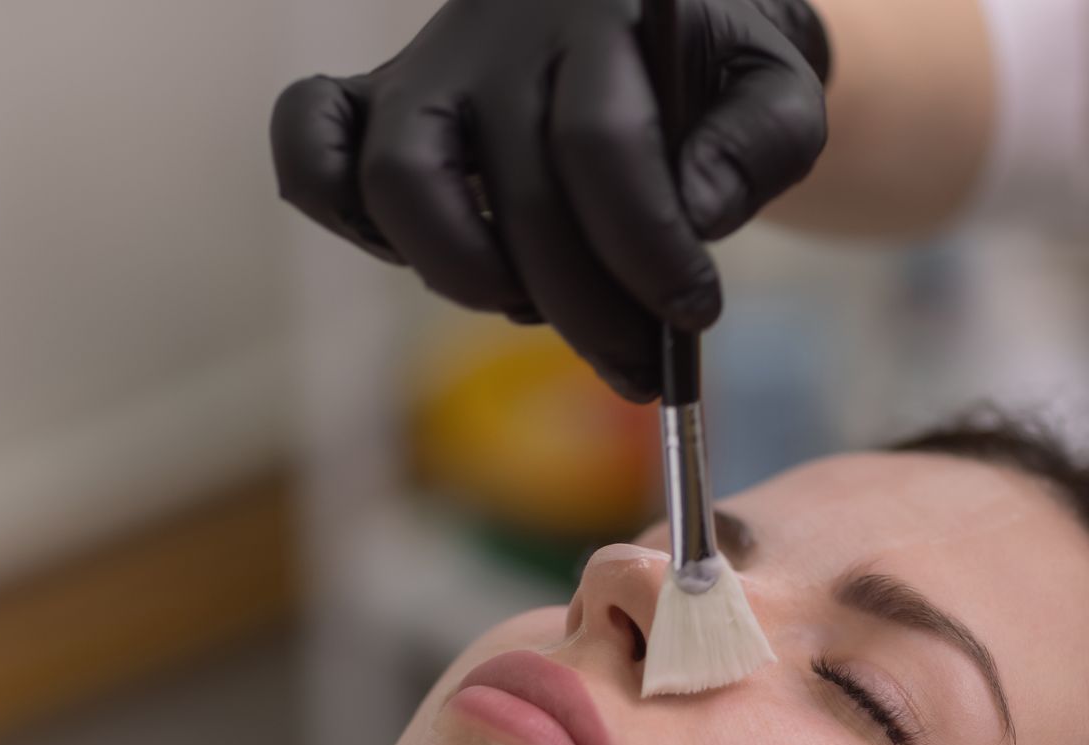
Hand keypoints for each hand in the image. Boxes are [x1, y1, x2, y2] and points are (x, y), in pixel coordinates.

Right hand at [270, 0, 828, 401]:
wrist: (663, 20)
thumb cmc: (718, 79)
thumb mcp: (777, 95)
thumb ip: (760, 147)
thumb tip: (692, 214)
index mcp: (608, 8)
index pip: (604, 145)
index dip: (648, 250)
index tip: (693, 316)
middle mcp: (502, 29)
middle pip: (515, 191)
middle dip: (584, 305)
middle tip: (636, 365)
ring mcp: (427, 64)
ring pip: (398, 178)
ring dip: (466, 275)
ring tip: (534, 313)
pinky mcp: (375, 98)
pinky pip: (310, 143)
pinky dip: (335, 207)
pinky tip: (418, 258)